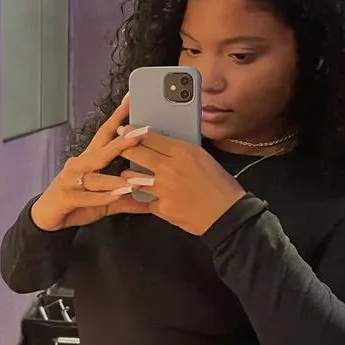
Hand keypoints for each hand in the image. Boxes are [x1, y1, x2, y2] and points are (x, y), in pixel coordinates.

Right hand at [30, 96, 153, 231]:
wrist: (47, 216)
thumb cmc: (76, 202)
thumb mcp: (104, 201)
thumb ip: (126, 199)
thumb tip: (149, 201)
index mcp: (89, 159)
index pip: (105, 134)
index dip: (117, 118)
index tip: (130, 101)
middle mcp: (79, 165)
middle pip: (101, 151)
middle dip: (120, 142)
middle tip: (139, 134)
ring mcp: (71, 180)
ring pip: (94, 177)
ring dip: (114, 180)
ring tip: (133, 182)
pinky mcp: (66, 197)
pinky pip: (85, 197)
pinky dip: (100, 198)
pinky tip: (114, 197)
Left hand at [119, 129, 246, 235]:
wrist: (228, 214)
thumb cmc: (220, 184)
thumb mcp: (203, 158)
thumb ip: (181, 151)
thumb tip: (164, 145)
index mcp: (182, 151)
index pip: (150, 137)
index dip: (133, 132)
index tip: (124, 130)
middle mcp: (169, 168)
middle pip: (136, 153)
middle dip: (123, 149)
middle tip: (116, 147)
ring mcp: (163, 189)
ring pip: (133, 177)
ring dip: (129, 176)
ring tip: (129, 175)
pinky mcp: (161, 207)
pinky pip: (145, 200)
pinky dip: (146, 199)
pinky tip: (146, 197)